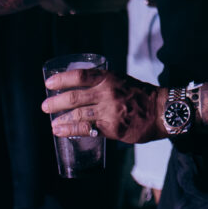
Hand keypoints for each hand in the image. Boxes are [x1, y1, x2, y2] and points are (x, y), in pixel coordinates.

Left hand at [42, 69, 161, 142]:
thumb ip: (104, 84)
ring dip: (60, 119)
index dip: (61, 79)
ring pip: (77, 114)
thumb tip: (83, 90)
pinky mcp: (112, 128)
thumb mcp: (123, 80)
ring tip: (52, 123)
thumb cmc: (142, 95)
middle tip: (45, 107)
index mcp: (109, 78)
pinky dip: (71, 131)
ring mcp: (109, 111)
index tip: (49, 83)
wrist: (162, 111)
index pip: (80, 75)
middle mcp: (107, 93)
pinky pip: (86, 129)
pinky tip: (61, 132)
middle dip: (55, 102)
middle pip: (74, 97)